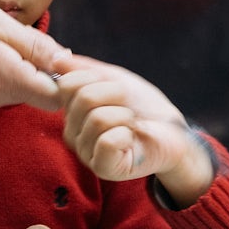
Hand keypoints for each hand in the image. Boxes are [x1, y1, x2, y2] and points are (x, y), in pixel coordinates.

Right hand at [0, 0, 69, 111]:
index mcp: (5, 79)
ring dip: (20, 70)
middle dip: (42, 70)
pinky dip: (1, 75)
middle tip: (24, 39)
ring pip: (19, 92)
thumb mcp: (0, 23)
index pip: (56, 97)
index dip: (67, 80)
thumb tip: (70, 61)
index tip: (64, 59)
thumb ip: (38, 46)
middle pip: (38, 94)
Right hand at [54, 55, 214, 204]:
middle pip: (84, 98)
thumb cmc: (144, 106)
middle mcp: (72, 132)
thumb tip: (56, 60)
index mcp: (72, 110)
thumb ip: (85, 69)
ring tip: (131, 125)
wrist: (172, 132)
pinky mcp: (103, 168)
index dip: (98, 79)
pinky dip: (127, 135)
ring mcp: (85, 152)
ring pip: (98, 118)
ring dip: (125, 116)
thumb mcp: (115, 79)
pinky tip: (131, 140)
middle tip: (128, 110)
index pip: (68, 83)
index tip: (116, 91)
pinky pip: (108, 141)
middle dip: (117, 96)